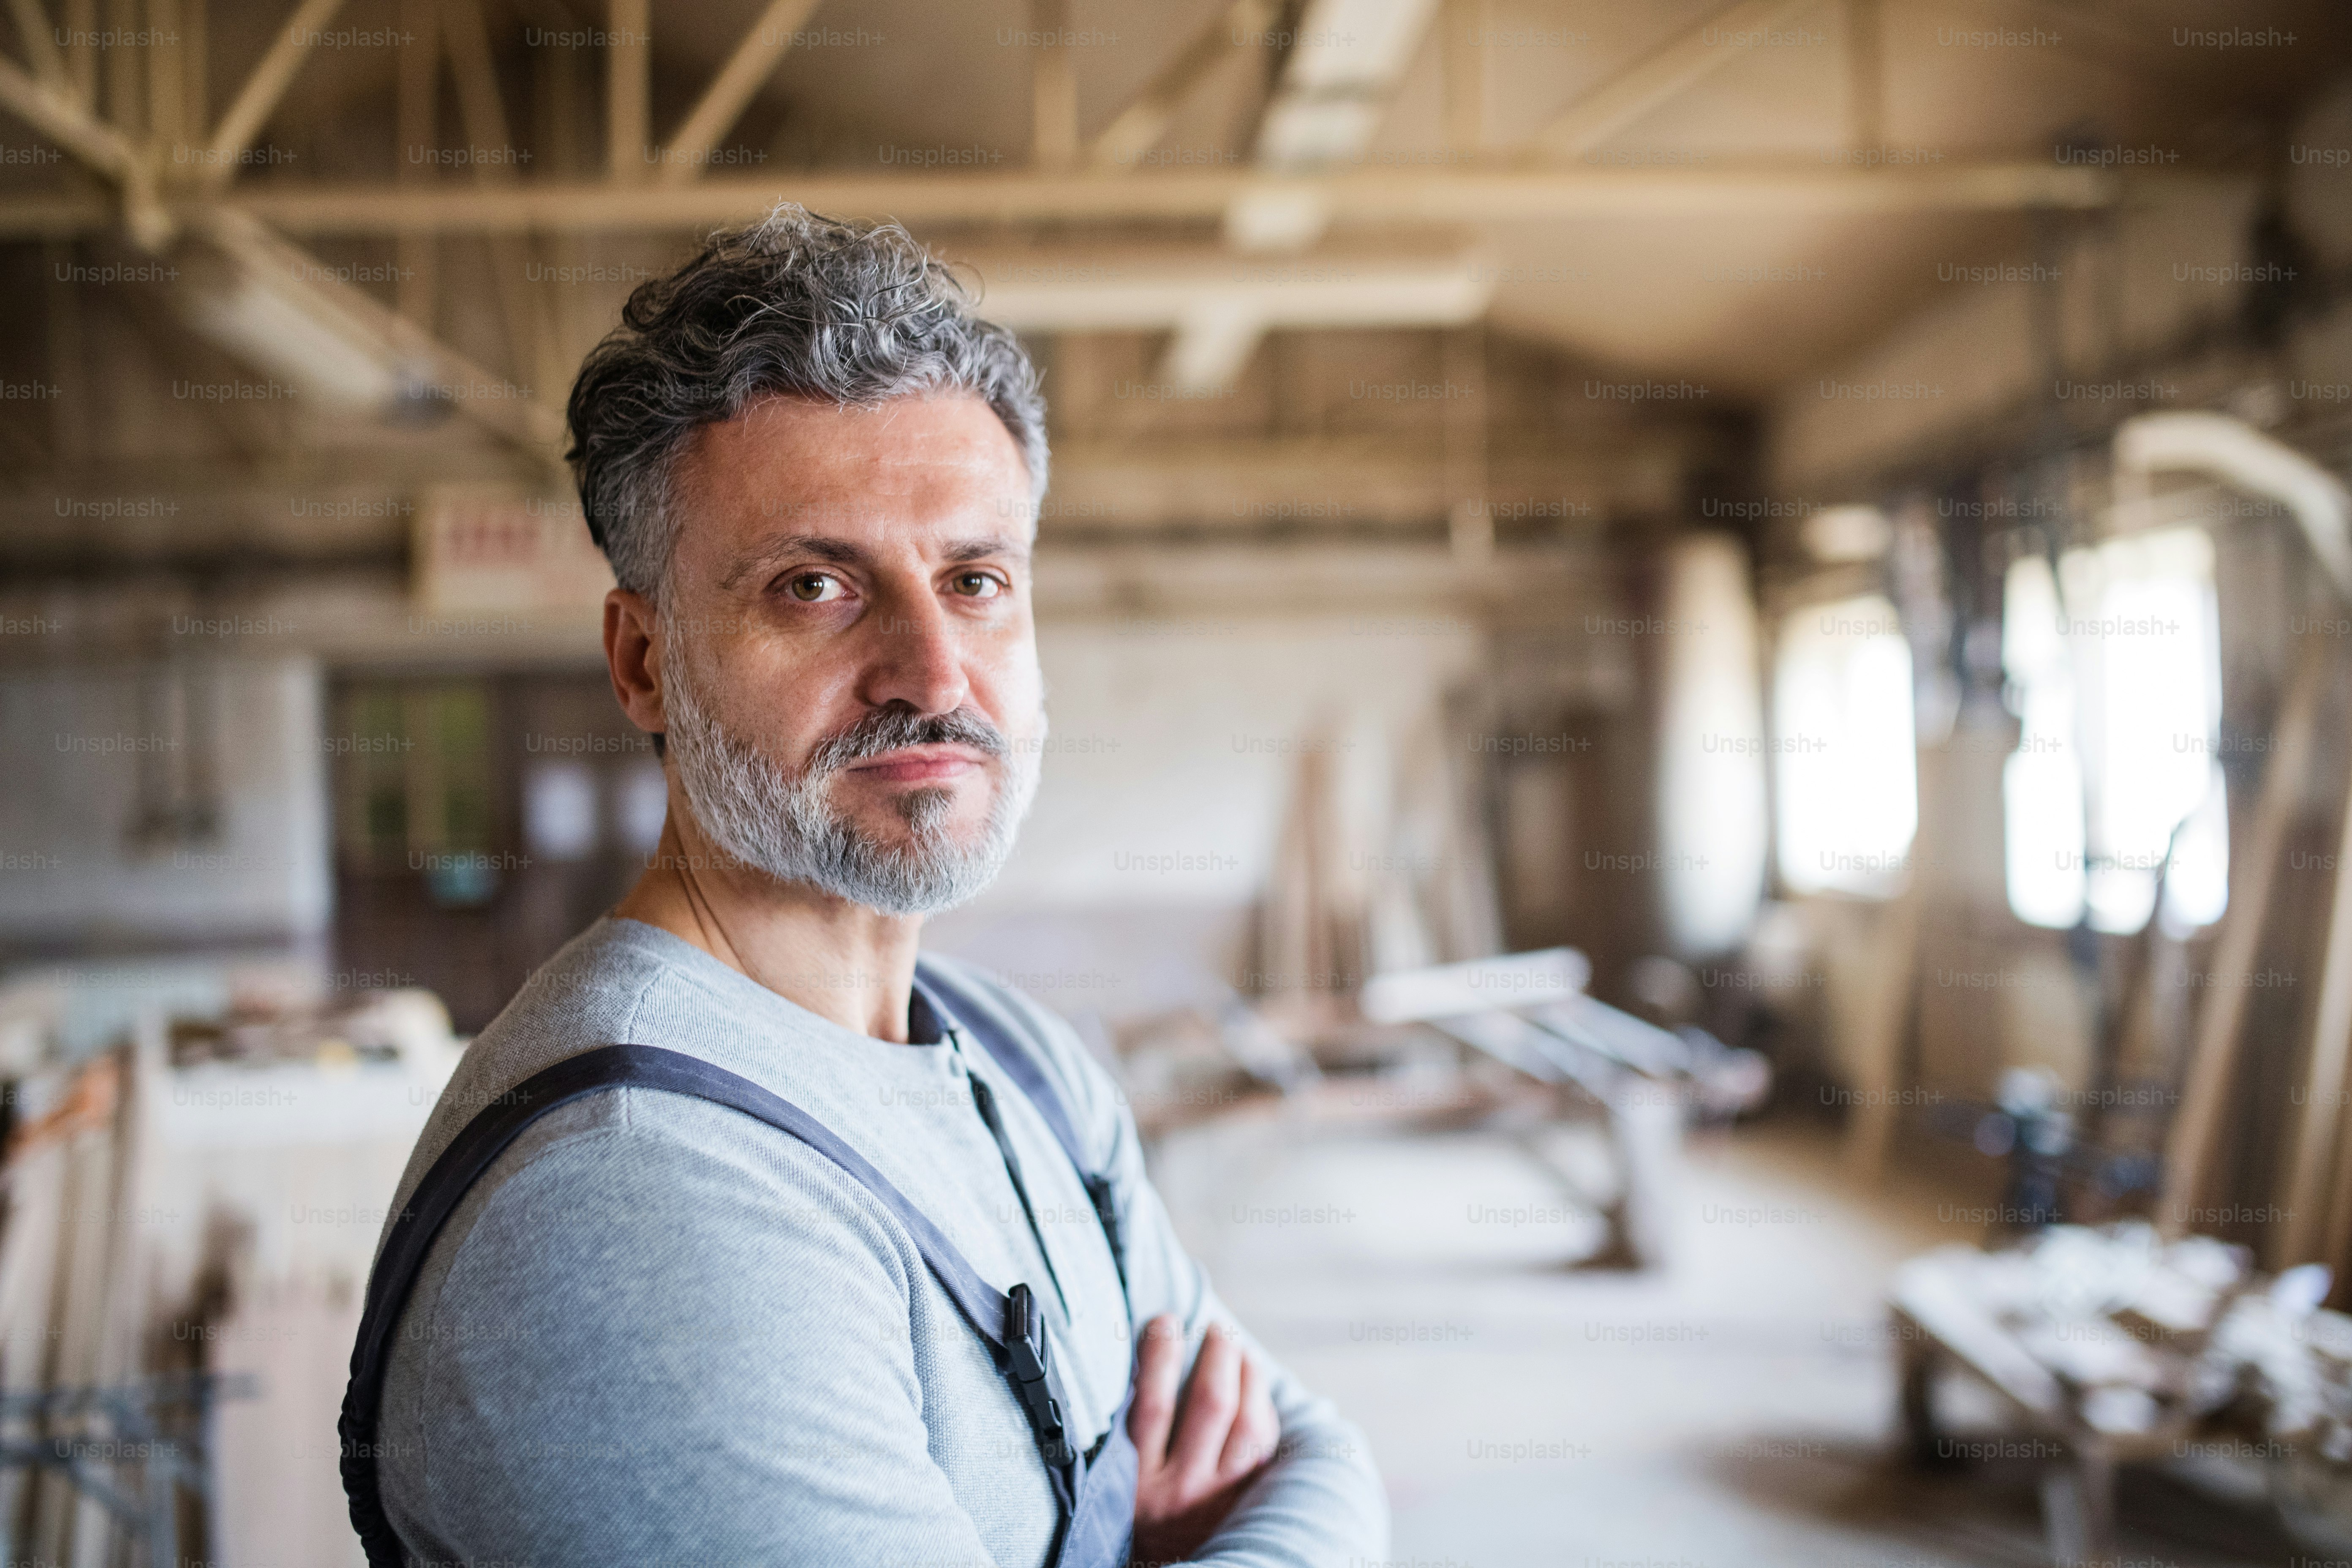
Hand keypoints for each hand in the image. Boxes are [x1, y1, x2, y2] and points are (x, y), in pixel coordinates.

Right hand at [1129, 1315, 1279, 1564]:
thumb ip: (1123, 1430)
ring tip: (1241, 1352)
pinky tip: (1255, 1393)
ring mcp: (1218, 1501)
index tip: (1165, 1320)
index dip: (1161, 1353)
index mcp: (1134, 1482)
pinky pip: (1264, 1451)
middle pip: (1210, 1404)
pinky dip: (1263, 1413)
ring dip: (1249, 1377)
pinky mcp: (1246, 1507)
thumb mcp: (1111, 1480)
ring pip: (1249, 1425)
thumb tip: (1146, 1353)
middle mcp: (1178, 1493)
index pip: (1151, 1403)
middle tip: (1216, 1329)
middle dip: (1217, 1354)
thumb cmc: (1129, 1517)